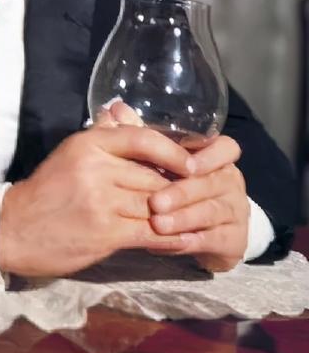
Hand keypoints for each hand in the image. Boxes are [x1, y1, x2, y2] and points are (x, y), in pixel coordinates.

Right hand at [0, 124, 194, 276]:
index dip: (173, 150)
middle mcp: (95, 168)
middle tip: (202, 194)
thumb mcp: (70, 153)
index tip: (192, 163)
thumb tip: (124, 112)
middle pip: (153, 175)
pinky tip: (183, 239)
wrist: (13, 227)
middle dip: (178, 187)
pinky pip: (149, 232)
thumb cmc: (46, 190)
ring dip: (178, 214)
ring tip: (198, 217)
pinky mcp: (105, 233)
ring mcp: (101, 202)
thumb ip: (100, 134)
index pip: (142, 138)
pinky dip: (169, 237)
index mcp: (88, 144)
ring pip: (155, 204)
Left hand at [149, 135, 248, 271]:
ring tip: (157, 224)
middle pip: (212, 183)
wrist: (207, 232)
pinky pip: (212, 240)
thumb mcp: (163, 162)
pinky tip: (166, 244)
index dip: (209, 155)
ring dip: (183, 219)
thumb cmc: (177, 186)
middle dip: (182, 193)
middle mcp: (231, 181)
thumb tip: (117, 108)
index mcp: (217, 158)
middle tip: (154, 203)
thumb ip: (143, 135)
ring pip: (211, 212)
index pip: (227, 148)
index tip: (186, 165)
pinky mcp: (234, 241)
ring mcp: (235, 211)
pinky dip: (189, 242)